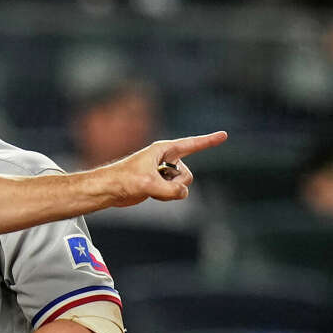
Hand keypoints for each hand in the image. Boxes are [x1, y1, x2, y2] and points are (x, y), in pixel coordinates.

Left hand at [101, 131, 227, 207]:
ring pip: (182, 185)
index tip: (224, 135)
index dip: (208, 141)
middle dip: (176, 185)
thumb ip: (170, 190)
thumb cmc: (124, 180)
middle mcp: (166, 159)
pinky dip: (165, 196)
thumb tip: (183, 194)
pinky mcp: (160, 183)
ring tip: (150, 188)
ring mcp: (164, 172)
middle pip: (187, 176)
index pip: (191, 144)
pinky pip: (174, 192)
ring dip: (169, 192)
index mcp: (163, 150)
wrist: (108, 190)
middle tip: (155, 184)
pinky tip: (150, 194)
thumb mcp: (148, 185)